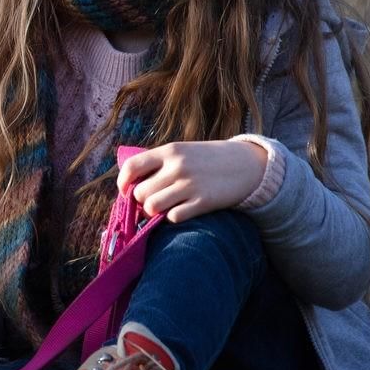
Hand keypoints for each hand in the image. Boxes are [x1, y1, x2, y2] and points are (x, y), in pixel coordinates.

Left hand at [117, 140, 266, 222]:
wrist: (247, 164)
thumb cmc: (208, 159)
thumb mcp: (183, 151)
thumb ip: (159, 164)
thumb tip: (131, 185)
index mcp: (169, 151)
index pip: (132, 167)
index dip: (123, 182)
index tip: (125, 191)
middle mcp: (177, 166)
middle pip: (140, 193)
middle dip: (141, 202)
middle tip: (150, 202)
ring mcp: (190, 184)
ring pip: (152, 207)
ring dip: (153, 212)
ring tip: (162, 209)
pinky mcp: (203, 202)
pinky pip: (174, 217)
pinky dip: (172, 218)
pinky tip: (180, 212)